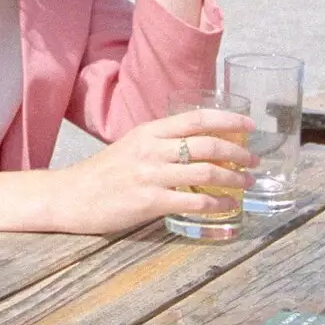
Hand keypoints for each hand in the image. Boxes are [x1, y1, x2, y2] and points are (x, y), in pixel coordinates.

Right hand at [45, 109, 256, 234]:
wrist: (70, 195)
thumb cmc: (101, 173)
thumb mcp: (129, 147)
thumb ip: (159, 144)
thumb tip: (195, 145)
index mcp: (147, 131)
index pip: (196, 119)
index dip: (228, 121)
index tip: (250, 127)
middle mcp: (151, 149)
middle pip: (207, 144)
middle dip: (238, 153)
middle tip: (254, 161)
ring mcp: (150, 174)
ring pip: (205, 172)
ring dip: (234, 179)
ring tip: (246, 184)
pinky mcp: (149, 201)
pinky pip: (194, 201)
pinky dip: (217, 203)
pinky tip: (227, 206)